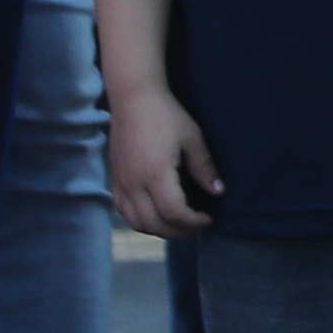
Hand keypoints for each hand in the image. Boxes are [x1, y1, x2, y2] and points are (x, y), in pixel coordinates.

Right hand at [107, 87, 220, 237]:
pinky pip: (124, 212)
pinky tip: (157, 213)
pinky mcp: (114, 181)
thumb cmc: (166, 115)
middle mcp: (133, 185)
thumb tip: (218, 191)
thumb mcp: (192, 138)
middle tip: (197, 226)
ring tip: (180, 223)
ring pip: (136, 222)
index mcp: (155, 175)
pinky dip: (141, 220)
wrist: (132, 100)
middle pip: (154, 224)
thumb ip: (204, 168)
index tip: (208, 219)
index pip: (174, 213)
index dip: (193, 222)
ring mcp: (120, 184)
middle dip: (179, 232)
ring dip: (159, 229)